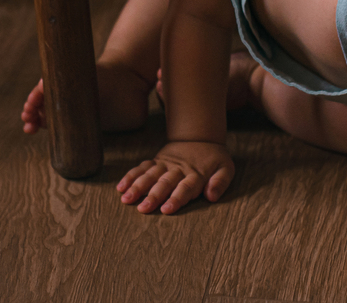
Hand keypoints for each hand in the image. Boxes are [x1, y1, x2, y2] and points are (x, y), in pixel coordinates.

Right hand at [116, 141, 233, 214]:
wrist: (199, 137)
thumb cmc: (214, 158)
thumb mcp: (226, 168)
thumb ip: (220, 182)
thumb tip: (212, 196)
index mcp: (196, 174)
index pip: (185, 188)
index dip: (176, 199)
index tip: (166, 209)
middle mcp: (178, 169)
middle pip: (164, 183)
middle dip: (153, 196)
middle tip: (142, 209)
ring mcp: (165, 164)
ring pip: (150, 175)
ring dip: (137, 186)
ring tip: (126, 198)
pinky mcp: (156, 161)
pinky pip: (142, 167)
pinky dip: (131, 176)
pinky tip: (121, 187)